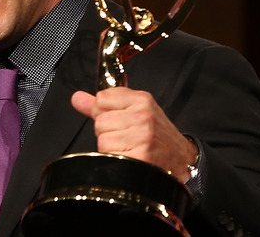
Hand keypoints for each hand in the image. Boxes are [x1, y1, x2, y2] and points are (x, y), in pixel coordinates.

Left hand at [71, 88, 197, 182]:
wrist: (182, 160)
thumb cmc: (157, 136)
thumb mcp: (135, 111)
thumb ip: (104, 105)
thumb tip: (77, 98)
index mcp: (141, 100)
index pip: (102, 98)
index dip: (104, 112)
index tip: (117, 119)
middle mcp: (143, 115)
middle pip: (100, 121)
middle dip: (108, 132)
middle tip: (126, 138)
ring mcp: (142, 136)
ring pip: (103, 140)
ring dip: (111, 148)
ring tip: (129, 149)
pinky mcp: (140, 156)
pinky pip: (109, 155)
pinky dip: (115, 160)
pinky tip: (129, 159)